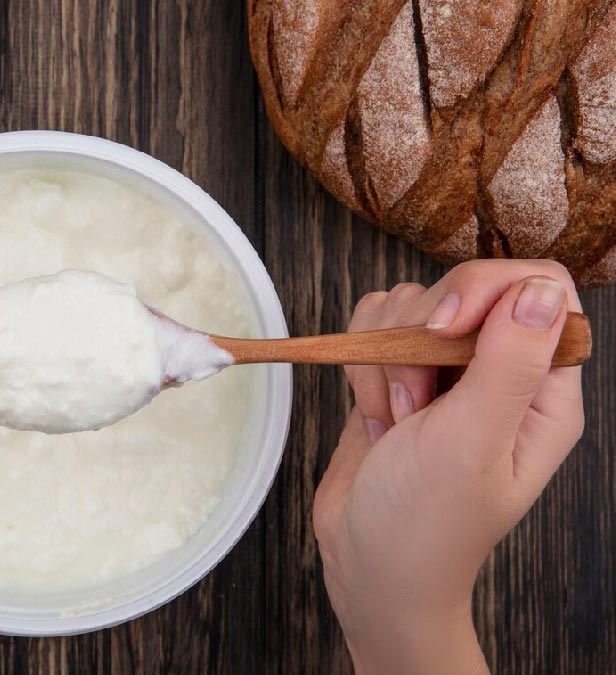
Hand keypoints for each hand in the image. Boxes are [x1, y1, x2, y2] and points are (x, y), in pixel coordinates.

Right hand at [314, 260, 585, 674]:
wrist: (367, 566)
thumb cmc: (426, 523)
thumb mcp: (471, 443)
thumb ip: (508, 363)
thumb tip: (539, 290)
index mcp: (543, 391)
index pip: (539, 289)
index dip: (488, 290)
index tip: (444, 328)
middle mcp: (500, 374)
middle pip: (463, 290)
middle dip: (419, 338)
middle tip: (416, 405)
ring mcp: (445, 374)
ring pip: (409, 305)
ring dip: (384, 358)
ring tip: (397, 420)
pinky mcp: (396, 375)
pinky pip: (372, 328)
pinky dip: (360, 365)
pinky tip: (375, 416)